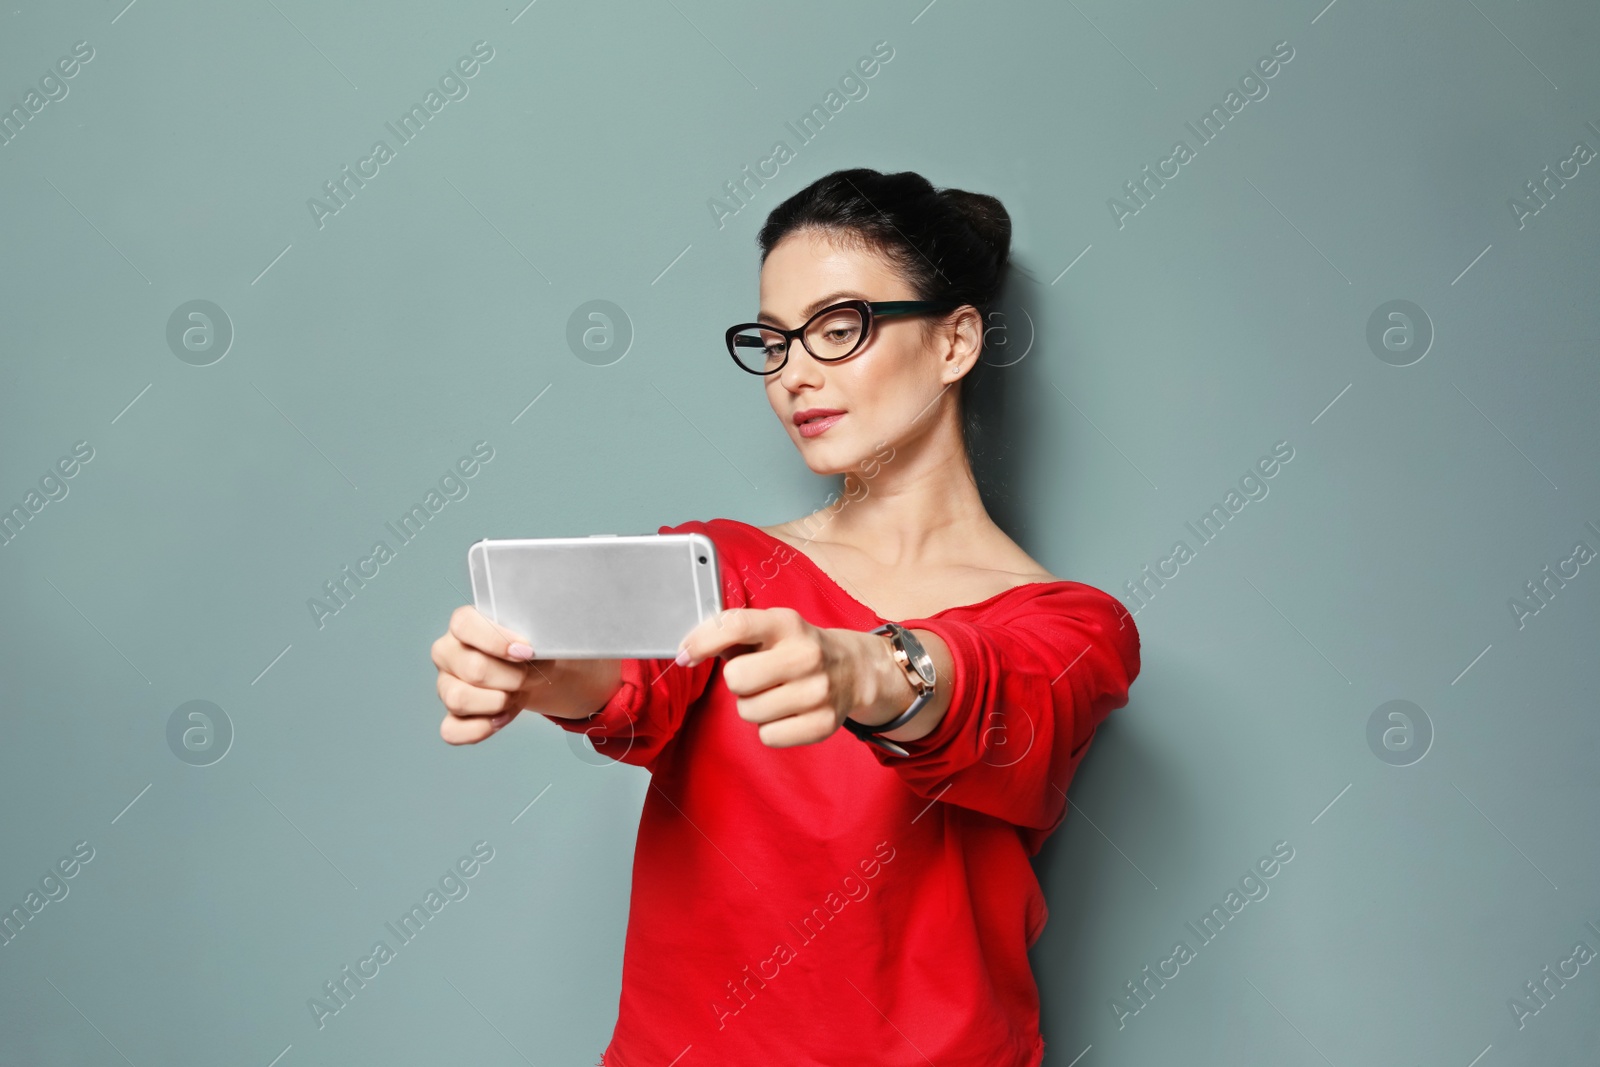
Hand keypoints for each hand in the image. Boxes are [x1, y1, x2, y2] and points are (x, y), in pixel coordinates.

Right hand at [431, 606, 542, 744]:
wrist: (532, 671)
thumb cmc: (528, 649)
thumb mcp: (534, 634)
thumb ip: (531, 634)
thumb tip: (531, 650)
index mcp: (462, 624)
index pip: (465, 625)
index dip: (497, 641)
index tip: (526, 651)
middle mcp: (446, 652)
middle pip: (474, 669)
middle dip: (513, 678)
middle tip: (530, 676)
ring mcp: (444, 685)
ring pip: (458, 700)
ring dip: (498, 702)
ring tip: (516, 695)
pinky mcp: (450, 715)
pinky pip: (451, 730)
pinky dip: (481, 729)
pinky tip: (502, 716)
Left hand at [676, 607, 908, 747]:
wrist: (853, 669)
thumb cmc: (796, 648)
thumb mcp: (771, 628)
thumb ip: (733, 634)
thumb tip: (689, 650)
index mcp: (786, 624)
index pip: (737, 625)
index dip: (702, 641)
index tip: (685, 655)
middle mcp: (805, 655)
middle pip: (737, 679)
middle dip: (737, 682)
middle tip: (754, 678)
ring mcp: (818, 691)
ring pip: (749, 711)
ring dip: (753, 706)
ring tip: (774, 693)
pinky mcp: (824, 724)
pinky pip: (768, 737)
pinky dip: (770, 728)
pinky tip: (786, 713)